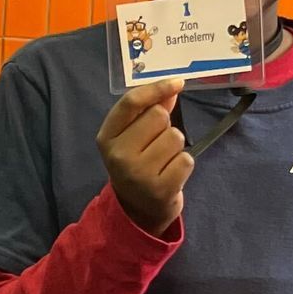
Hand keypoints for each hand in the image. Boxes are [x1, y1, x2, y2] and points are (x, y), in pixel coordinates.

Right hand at [97, 80, 191, 234]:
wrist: (138, 211)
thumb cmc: (137, 165)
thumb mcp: (132, 137)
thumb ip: (149, 110)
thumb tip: (172, 87)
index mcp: (106, 137)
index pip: (131, 102)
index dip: (157, 88)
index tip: (177, 83)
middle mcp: (118, 155)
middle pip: (159, 116)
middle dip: (165, 127)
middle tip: (156, 146)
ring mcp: (138, 174)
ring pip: (175, 137)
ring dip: (175, 147)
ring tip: (163, 162)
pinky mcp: (160, 190)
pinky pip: (186, 159)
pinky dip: (183, 165)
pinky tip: (171, 174)